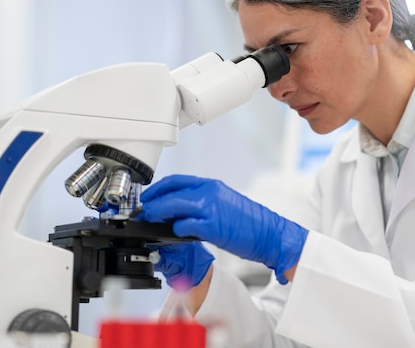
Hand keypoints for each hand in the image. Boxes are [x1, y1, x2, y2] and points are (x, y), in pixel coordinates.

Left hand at [138, 175, 307, 283]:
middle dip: (153, 201)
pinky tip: (173, 232)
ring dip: (158, 213)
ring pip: (174, 205)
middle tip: (144, 209)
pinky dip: (175, 228)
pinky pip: (185, 225)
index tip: (148, 196)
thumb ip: (203, 202)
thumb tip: (181, 209)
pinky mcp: (212, 226)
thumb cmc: (250, 222)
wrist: (269, 233)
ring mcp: (210, 208)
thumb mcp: (224, 203)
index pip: (177, 181)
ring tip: (151, 220)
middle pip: (172, 191)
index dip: (158, 188)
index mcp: (212, 186)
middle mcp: (210, 192)